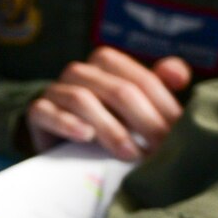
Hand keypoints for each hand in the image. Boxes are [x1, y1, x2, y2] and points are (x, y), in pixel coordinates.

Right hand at [27, 47, 192, 161]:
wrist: (63, 146)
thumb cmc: (109, 124)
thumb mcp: (138, 108)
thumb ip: (159, 88)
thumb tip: (178, 76)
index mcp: (108, 63)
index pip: (142, 79)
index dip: (164, 106)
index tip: (180, 135)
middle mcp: (81, 71)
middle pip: (116, 89)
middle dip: (143, 121)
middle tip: (160, 149)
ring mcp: (56, 90)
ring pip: (82, 99)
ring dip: (110, 128)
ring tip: (129, 154)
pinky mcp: (37, 112)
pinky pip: (46, 112)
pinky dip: (66, 123)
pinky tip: (85, 136)